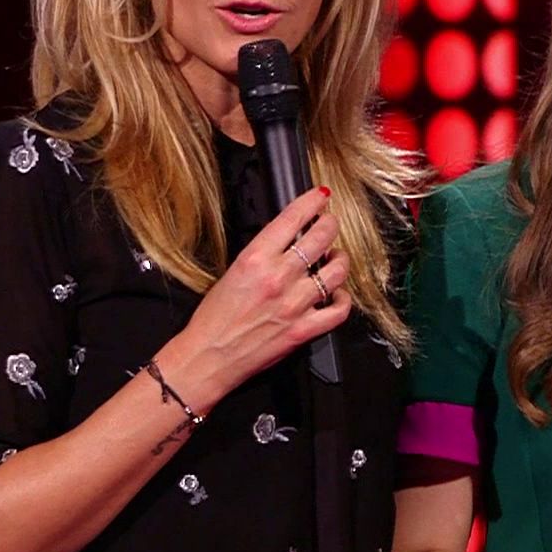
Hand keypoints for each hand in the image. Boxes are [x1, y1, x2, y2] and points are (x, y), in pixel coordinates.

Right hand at [171, 186, 351, 391]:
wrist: (208, 356)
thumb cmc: (213, 318)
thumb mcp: (233, 271)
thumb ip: (263, 254)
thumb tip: (287, 241)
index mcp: (256, 258)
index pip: (293, 218)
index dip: (313, 201)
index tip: (322, 196)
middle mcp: (279, 277)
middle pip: (322, 237)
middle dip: (331, 224)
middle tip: (330, 223)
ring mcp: (295, 304)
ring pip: (337, 271)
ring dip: (340, 260)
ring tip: (335, 258)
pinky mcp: (303, 329)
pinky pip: (339, 310)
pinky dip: (343, 299)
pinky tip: (336, 294)